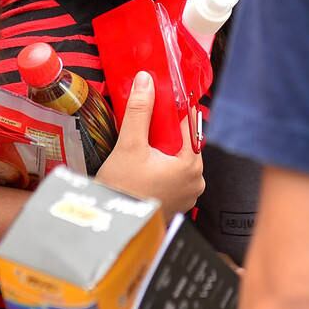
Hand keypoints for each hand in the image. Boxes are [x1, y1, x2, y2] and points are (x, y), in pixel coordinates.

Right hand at [95, 71, 204, 214]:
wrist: (112, 227)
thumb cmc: (122, 191)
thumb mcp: (129, 145)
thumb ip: (139, 111)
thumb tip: (146, 81)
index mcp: (191, 165)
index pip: (188, 125)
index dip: (173, 111)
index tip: (160, 102)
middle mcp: (196, 180)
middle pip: (184, 142)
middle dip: (165, 133)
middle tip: (145, 129)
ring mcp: (188, 194)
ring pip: (178, 158)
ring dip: (163, 150)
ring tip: (142, 148)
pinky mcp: (178, 202)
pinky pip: (174, 175)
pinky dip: (162, 166)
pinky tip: (144, 165)